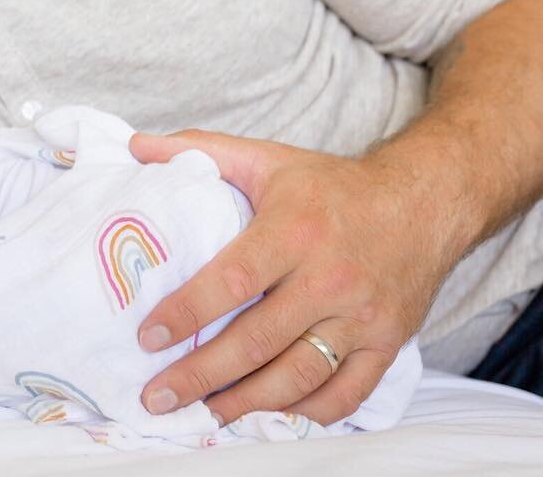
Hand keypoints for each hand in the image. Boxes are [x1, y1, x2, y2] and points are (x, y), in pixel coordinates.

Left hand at [128, 129, 443, 425]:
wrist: (423, 203)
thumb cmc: (331, 186)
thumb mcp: (266, 158)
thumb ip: (200, 150)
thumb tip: (136, 146)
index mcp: (295, 231)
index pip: (232, 280)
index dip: (188, 313)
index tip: (148, 337)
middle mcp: (330, 278)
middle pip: (258, 340)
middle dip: (201, 374)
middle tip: (157, 395)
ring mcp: (362, 317)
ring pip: (298, 376)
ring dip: (246, 403)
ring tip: (202, 414)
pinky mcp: (387, 344)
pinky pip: (345, 394)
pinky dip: (304, 413)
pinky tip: (266, 415)